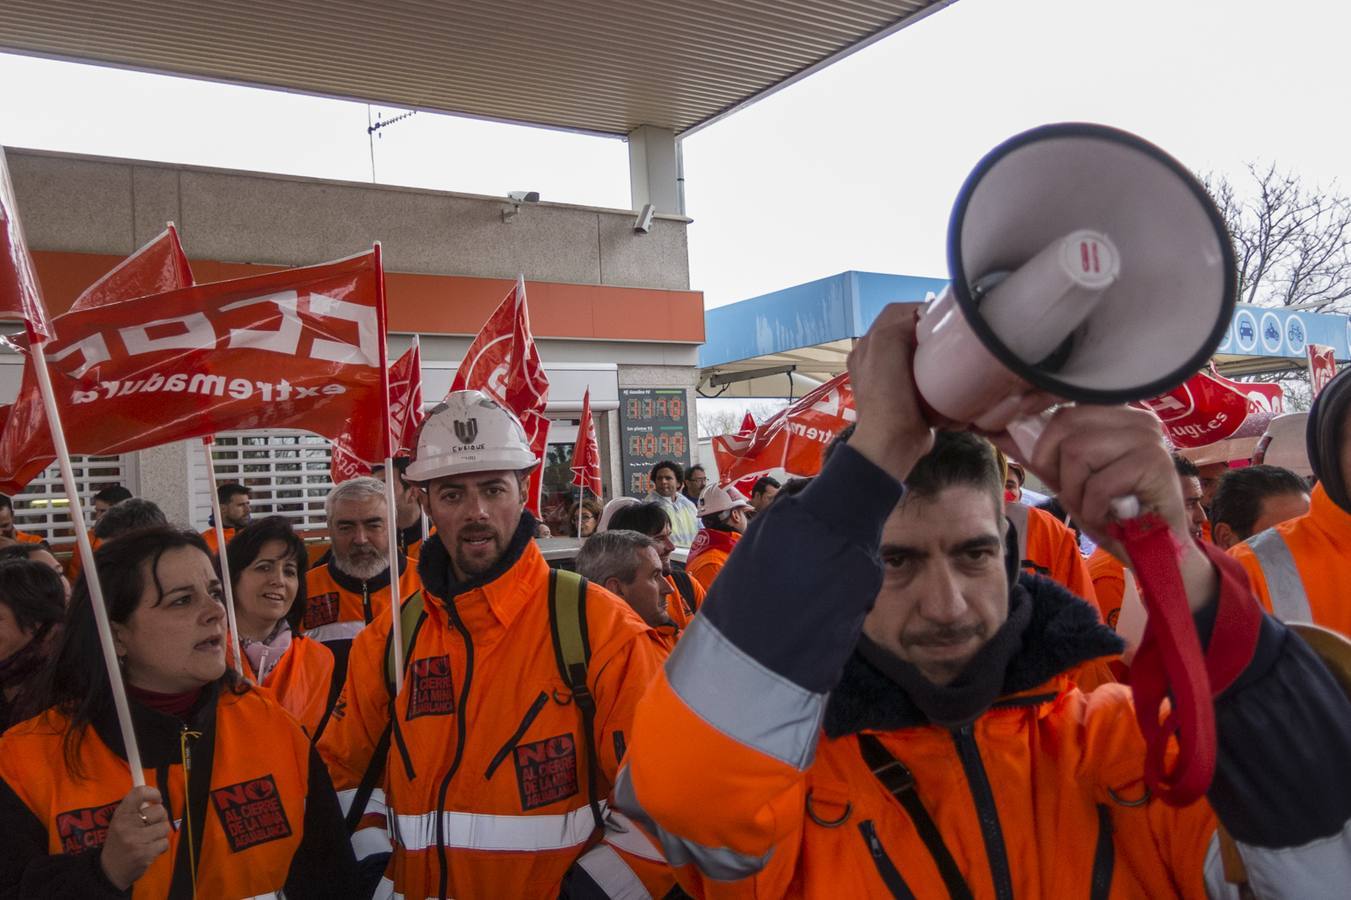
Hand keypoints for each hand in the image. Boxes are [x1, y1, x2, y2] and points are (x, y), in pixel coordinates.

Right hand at [99, 786, 170, 890]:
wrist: (109, 871)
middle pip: (160, 810)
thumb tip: (157, 799)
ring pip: (165, 827)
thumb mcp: (120, 823)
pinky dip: (161, 847)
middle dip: (160, 818)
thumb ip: (135, 810)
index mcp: (121, 815)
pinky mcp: (145, 853)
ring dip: (160, 834)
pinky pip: (165, 843)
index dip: (153, 792)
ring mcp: (136, 839)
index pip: (139, 793)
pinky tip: (150, 850)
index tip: (157, 799)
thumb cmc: (119, 843)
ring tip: (149, 840)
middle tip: (151, 826)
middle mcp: (127, 825)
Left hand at [846, 304, 933, 481]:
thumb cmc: (888, 394)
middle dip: (928, 328)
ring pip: (917, 349)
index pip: (896, 312)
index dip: (919, 309)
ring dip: (933, 348)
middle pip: (907, 329)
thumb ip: (899, 323)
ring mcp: (891, 377)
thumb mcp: (886, 346)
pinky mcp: (908, 394)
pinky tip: (947, 370)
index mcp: (868, 345)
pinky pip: (924, 371)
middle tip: (950, 331)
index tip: (943, 315)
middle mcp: (875, 358)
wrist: (893, 441)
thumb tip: (922, 317)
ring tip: (951, 348)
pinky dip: (935, 368)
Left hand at [1021, 405, 1216, 610]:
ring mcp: (1148, 438)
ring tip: (1097, 507)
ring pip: (1078, 452)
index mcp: (1116, 415)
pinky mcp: (1155, 463)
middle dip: (1057, 468)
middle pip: (1065, 424)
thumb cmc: (1114, 513)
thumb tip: (995, 429)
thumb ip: (1039, 455)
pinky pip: (1099, 483)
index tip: (1045, 467)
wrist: (1156, 550)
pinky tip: (1111, 517)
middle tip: (1076, 495)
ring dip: (1077, 492)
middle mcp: (1136, 418)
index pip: (1063, 410)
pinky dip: (1095, 509)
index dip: (1042, 439)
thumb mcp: (1069, 480)